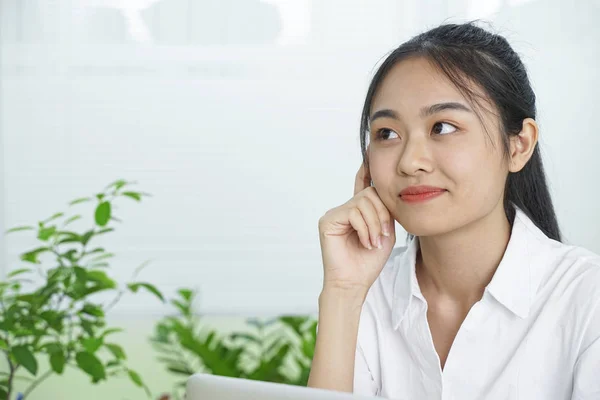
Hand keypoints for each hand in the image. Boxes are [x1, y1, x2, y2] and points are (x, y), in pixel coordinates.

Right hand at [318, 163, 395, 295]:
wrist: (354, 282)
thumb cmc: (368, 262)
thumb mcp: (384, 232)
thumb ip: (383, 211)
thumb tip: (382, 190)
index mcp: (357, 212)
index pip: (362, 186)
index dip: (365, 171)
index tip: (369, 155)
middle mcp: (344, 210)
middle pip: (370, 194)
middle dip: (382, 214)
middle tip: (383, 235)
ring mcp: (334, 214)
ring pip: (363, 202)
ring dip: (375, 224)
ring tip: (374, 242)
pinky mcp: (328, 220)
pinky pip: (354, 212)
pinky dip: (365, 228)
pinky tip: (366, 243)